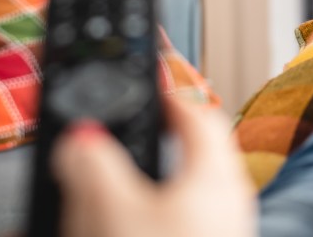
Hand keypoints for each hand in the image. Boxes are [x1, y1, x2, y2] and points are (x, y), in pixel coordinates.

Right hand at [52, 97, 255, 236]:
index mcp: (217, 174)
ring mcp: (225, 234)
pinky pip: (176, 228)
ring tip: (98, 206)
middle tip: (118, 147)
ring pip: (179, 200)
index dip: (169, 96)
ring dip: (137, 197)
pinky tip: (114, 230)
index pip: (199, 114)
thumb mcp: (110, 209)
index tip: (146, 90)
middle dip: (152, 150)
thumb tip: (81, 139)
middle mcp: (230, 203)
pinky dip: (144, 224)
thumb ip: (92, 163)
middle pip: (192, 158)